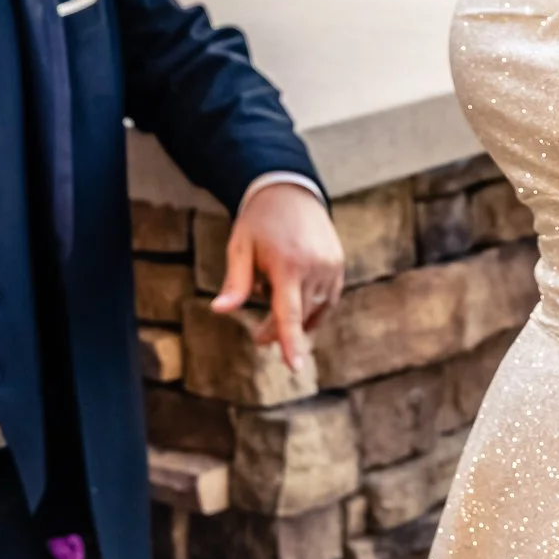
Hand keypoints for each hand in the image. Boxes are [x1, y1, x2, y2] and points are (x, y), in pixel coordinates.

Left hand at [211, 181, 345, 371]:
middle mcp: (314, 267)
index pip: (289, 313)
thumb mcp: (240, 248)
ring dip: (296, 319)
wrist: (290, 190)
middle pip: (298, 316)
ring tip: (275, 312)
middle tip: (259, 338)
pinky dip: (312, 308)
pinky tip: (296, 301)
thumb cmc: (259, 221)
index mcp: (288, 264)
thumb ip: (235, 283)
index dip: (291, 342)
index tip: (295, 368)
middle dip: (278, 331)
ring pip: (315, 310)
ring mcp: (331, 266)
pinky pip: (327, 299)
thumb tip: (220, 311)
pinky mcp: (339, 264)